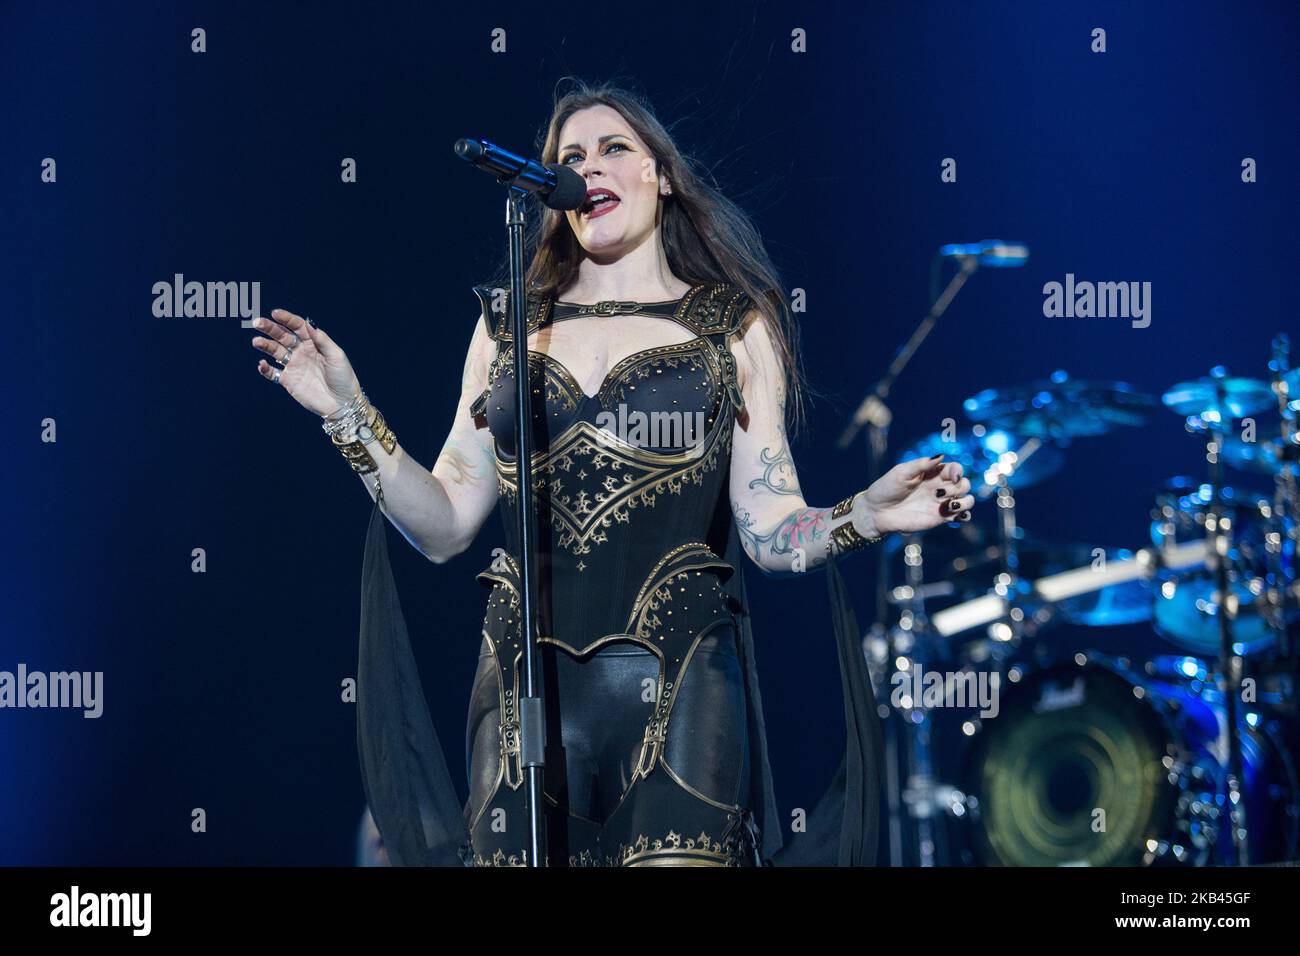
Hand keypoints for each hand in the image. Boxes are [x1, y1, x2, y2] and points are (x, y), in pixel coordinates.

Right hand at [252, 308, 360, 417]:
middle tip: (257, 322)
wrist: (342, 404)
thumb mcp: (336, 356)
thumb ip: (321, 340)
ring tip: (256, 341)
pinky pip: (273, 373)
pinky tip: (262, 364)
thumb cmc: (344, 378)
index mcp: (313, 343)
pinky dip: (265, 369)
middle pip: (282, 336)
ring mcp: (294, 366)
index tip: (275, 313)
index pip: (297, 326)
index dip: (286, 319)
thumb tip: (308, 323)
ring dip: (265, 345)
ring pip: (275, 351)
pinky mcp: (288, 381)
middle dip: (270, 328)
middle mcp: (301, 352)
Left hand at [854, 456, 972, 536]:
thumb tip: (941, 455)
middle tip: (938, 493)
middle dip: (958, 487)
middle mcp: (940, 486)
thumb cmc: (886, 488)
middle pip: (964, 483)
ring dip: (965, 502)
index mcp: (932, 473)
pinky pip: (961, 516)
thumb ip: (921, 464)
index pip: (955, 469)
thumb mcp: (901, 472)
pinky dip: (965, 515)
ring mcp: (941, 503)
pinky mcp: (940, 518)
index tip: (952, 476)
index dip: (958, 471)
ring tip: (949, 506)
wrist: (876, 512)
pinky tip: (955, 515)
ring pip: (967, 500)